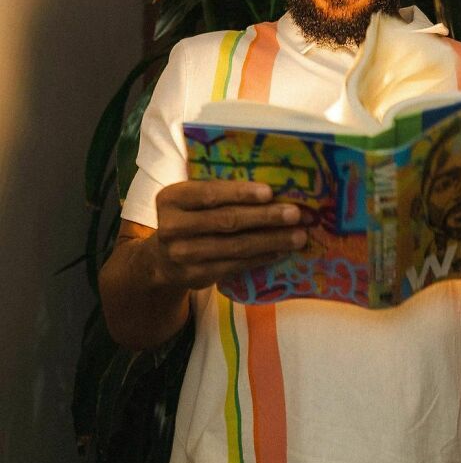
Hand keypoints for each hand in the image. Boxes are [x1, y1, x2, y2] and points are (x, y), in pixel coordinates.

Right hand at [152, 180, 307, 289]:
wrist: (160, 260)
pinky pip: (235, 265)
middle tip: (296, 214)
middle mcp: (172, 227)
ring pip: (235, 246)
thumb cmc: (189, 218)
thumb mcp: (191, 200)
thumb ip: (219, 192)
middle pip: (227, 221)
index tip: (269, 192)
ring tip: (298, 236)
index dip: (240, 193)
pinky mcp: (196, 276)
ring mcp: (183, 255)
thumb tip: (272, 186)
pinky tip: (281, 251)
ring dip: (271, 240)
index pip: (210, 194)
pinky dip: (261, 257)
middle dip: (265, 217)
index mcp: (172, 198)